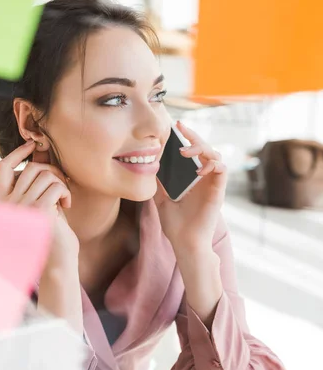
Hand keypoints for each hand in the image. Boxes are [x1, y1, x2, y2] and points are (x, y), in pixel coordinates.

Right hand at [0, 140, 78, 269]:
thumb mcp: (40, 203)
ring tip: (65, 197)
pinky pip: (56, 186)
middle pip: (32, 168)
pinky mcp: (38, 212)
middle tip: (63, 183)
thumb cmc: (52, 232)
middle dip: (52, 170)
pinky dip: (66, 191)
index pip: (3, 167)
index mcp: (5, 201)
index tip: (34, 144)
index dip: (18, 152)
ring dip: (61, 182)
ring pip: (46, 175)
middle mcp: (9, 203)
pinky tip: (68, 204)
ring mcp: (22, 207)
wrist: (58, 261)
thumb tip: (41, 150)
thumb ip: (37, 183)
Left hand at [155, 121, 226, 251]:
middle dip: (195, 136)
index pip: (195, 151)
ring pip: (216, 155)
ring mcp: (212, 184)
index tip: (177, 126)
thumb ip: (158, 182)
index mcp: (193, 178)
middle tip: (181, 129)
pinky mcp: (218, 192)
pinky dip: (212, 164)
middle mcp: (205, 178)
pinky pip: (222, 170)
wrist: (185, 244)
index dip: (189, 137)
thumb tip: (148, 165)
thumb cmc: (176, 225)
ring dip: (202, 148)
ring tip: (185, 152)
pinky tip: (198, 169)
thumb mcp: (161, 198)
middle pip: (206, 148)